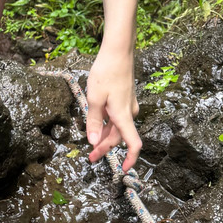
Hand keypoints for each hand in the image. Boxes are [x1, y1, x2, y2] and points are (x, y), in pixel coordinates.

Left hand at [85, 46, 141, 170]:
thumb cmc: (105, 73)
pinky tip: (97, 123)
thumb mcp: (94, 98)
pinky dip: (108, 125)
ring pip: (118, 128)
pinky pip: (118, 118)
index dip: (131, 159)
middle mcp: (129, 113)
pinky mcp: (125, 99)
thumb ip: (94, 122)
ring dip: (106, 137)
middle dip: (105, 148)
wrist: (118, 51)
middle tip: (90, 157)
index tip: (125, 170)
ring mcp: (129, 106)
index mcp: (123, 115)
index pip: (133, 144)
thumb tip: (94, 142)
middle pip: (119, 138)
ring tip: (90, 144)